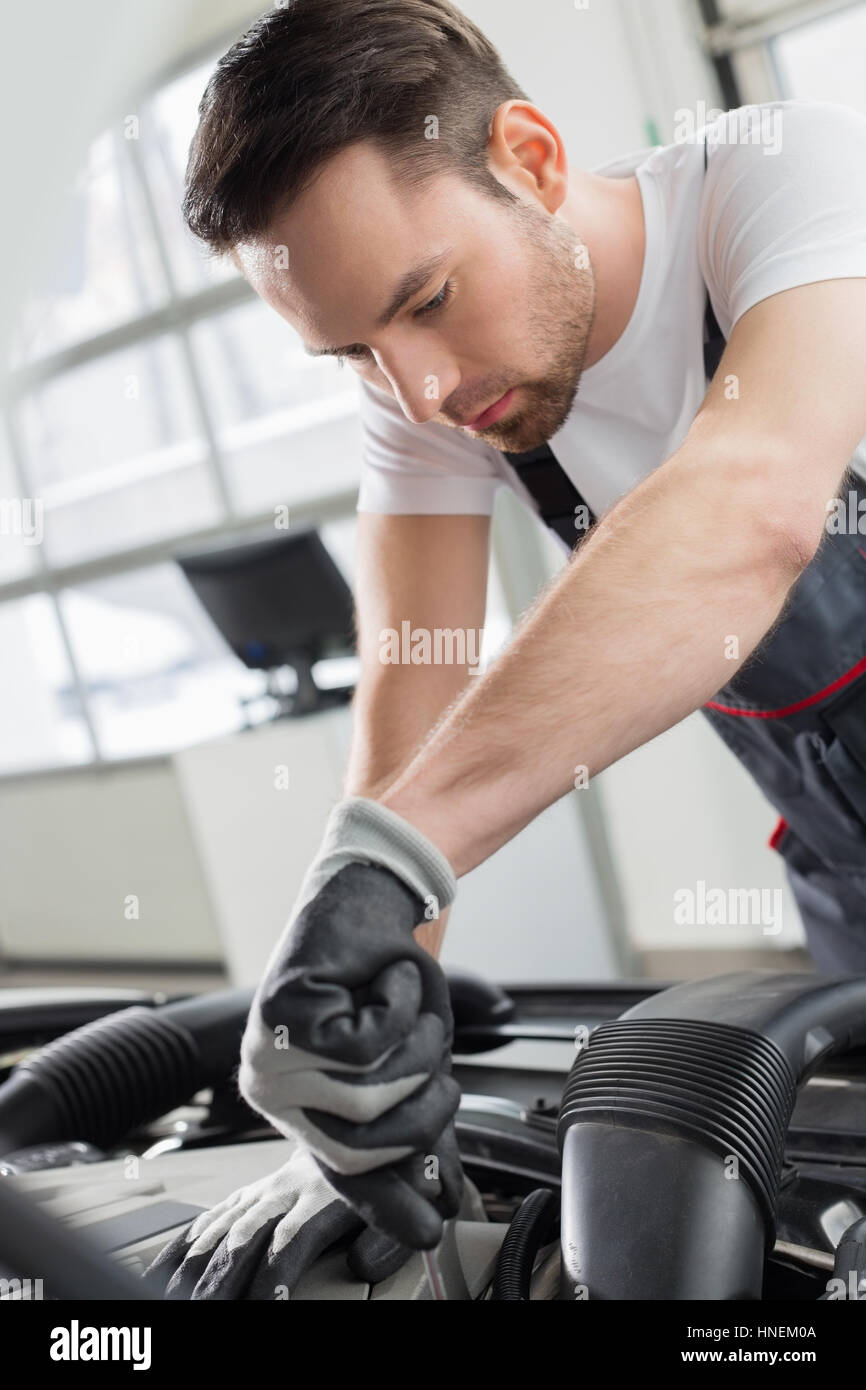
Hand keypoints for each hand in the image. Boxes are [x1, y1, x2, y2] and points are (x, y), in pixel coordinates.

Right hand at [141, 1143, 412, 1299]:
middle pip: (245, 1240)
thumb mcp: (406, 1197)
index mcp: (323, 1197)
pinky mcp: (250, 1193)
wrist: (366, 1112)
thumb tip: (363, 1265)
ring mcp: (263, 1191)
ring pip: (219, 1231)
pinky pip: (209, 1219)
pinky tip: (162, 1271)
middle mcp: (285, 1191)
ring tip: (170, 1299)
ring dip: (193, 1269)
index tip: (263, 1304)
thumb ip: (387, 1235)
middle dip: (219, 1281)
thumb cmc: (391, 1168)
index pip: (291, 1241)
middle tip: (197, 1312)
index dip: (273, 1275)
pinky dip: (183, 1245)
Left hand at [238, 797, 463, 1248]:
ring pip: (369, 1091)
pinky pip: (365, 1044)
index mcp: (302, 1105)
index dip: (389, 1204)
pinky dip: (400, 1005)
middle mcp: (274, 1090)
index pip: (342, 1174)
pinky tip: (385, 979)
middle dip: (424, 1097)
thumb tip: (436, 1194)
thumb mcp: (413, 1060)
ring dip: (416, 1041)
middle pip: (367, 1140)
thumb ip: (414, 1122)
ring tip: (400, 1001)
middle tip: (434, 1046)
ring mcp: (267, 1056)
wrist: (375, 895)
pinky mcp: (278, 1019)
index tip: (427, 1227)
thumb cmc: (389, 977)